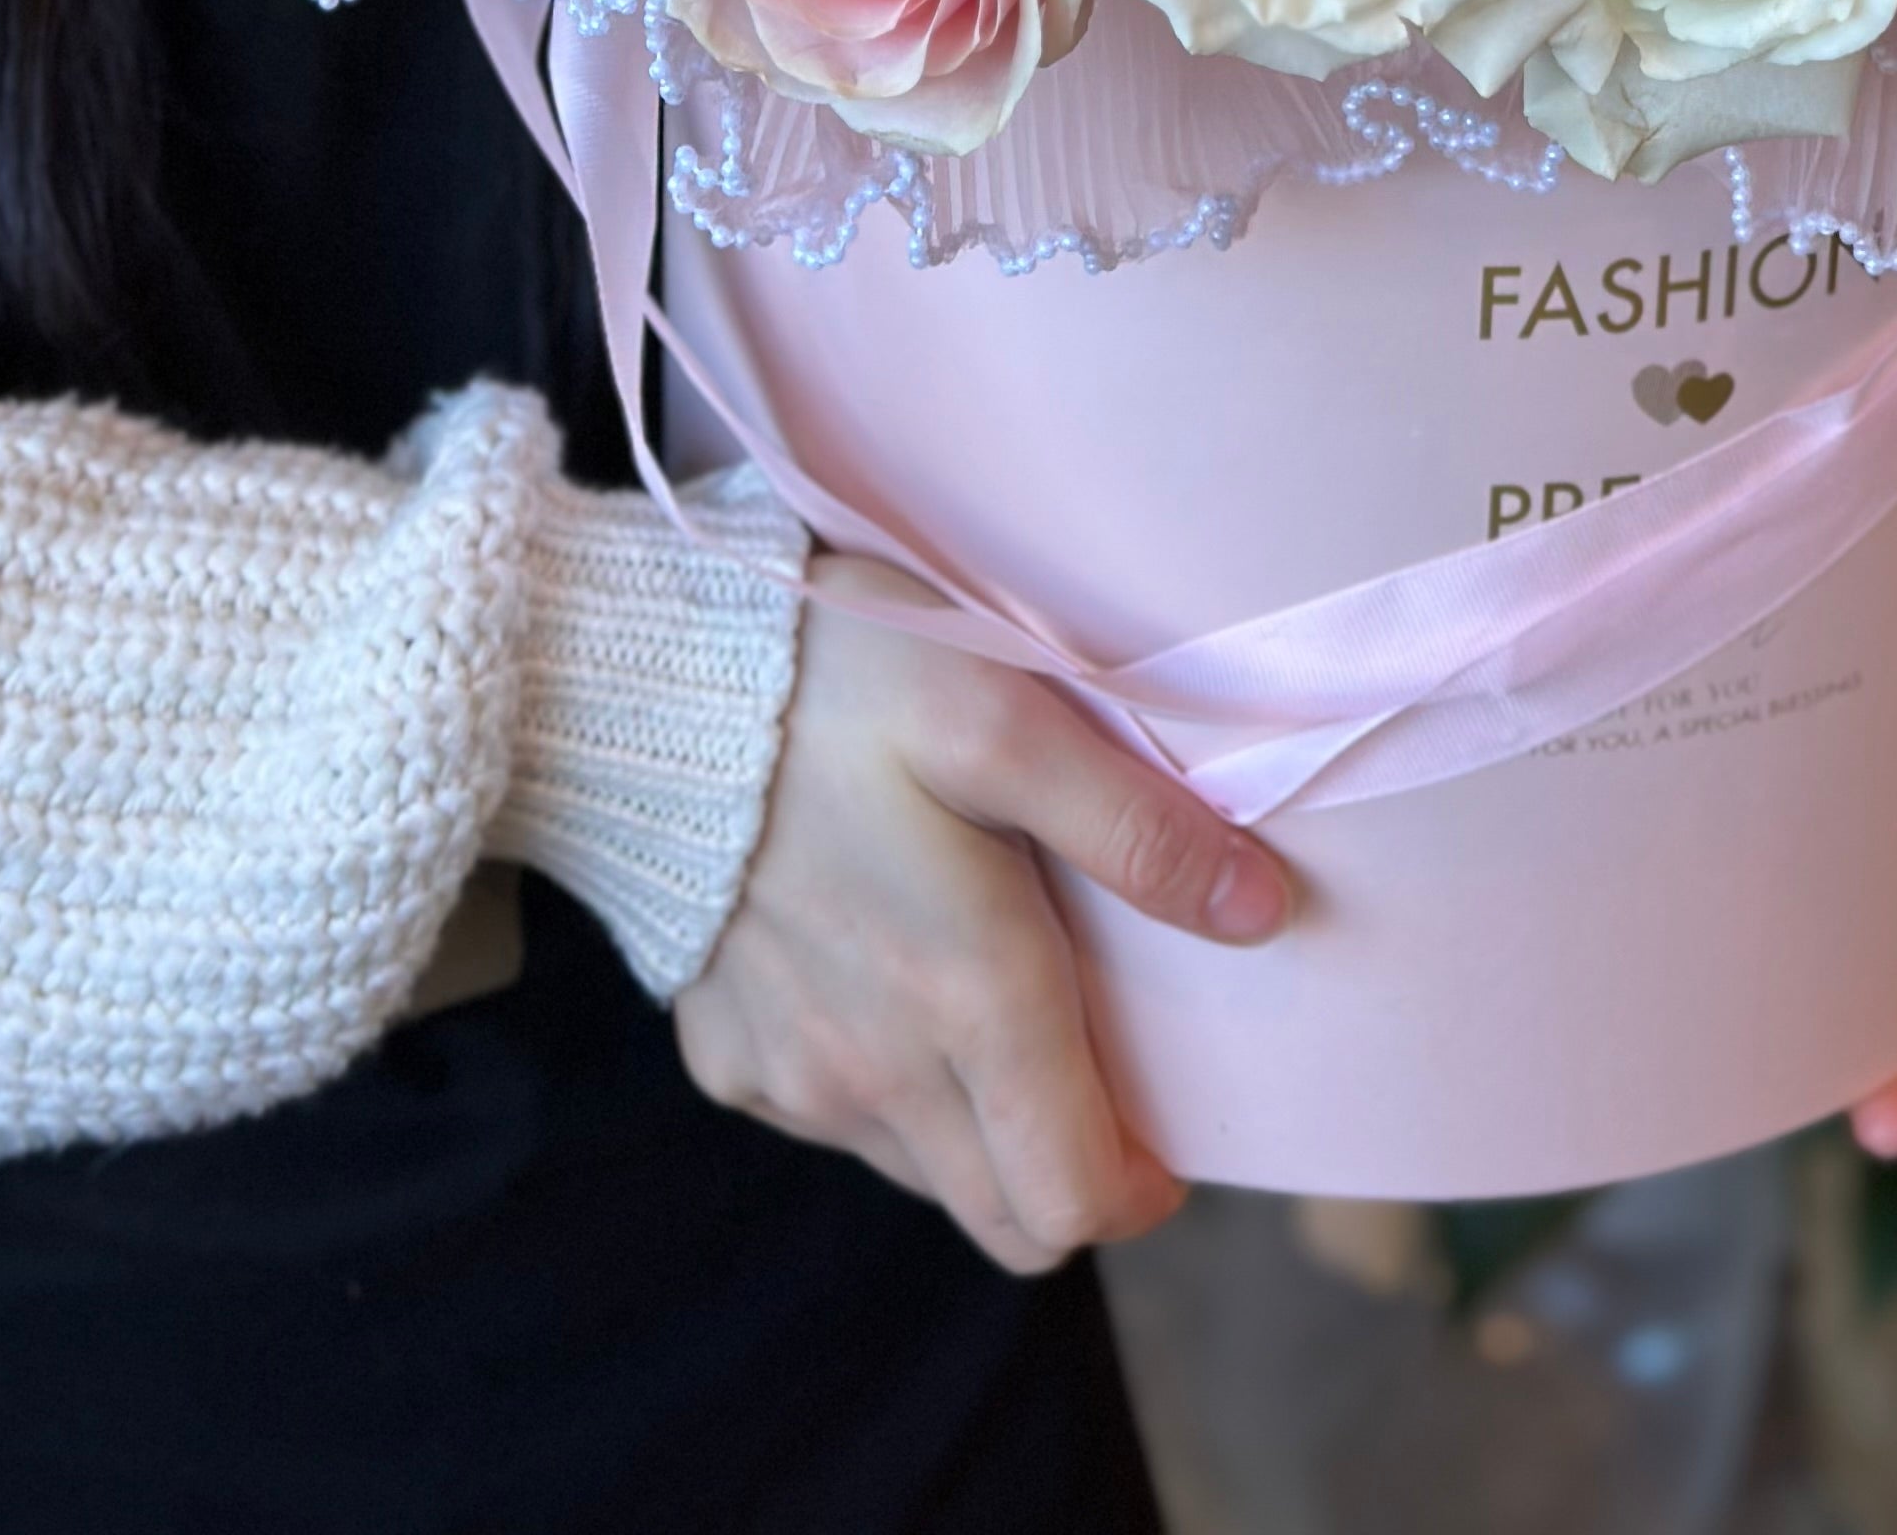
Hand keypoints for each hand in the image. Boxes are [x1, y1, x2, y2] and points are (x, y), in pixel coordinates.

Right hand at [674, 554, 1288, 1273]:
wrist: (637, 685)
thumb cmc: (839, 682)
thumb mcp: (1008, 712)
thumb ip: (1135, 825)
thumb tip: (1260, 913)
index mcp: (967, 999)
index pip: (1074, 1201)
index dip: (1142, 1185)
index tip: (1171, 1124)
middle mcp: (876, 1071)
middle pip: (1007, 1214)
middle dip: (1073, 1168)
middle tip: (1099, 1062)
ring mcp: (793, 1077)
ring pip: (927, 1172)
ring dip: (983, 1124)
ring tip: (999, 991)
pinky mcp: (728, 1059)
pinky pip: (837, 1120)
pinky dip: (888, 1081)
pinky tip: (891, 964)